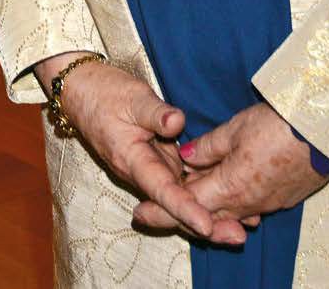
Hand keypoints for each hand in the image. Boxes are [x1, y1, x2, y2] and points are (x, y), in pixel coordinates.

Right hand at [34, 53, 246, 245]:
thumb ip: (155, 112)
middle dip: (206, 222)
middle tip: (239, 236)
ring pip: (182, 196)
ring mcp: (152, 166)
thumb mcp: (132, 97)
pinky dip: (202, 192)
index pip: (163, 190)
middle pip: (176, 203)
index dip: (185, 209)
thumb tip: (178, 122)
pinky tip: (228, 199)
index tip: (207, 225)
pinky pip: (182, 181)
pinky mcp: (159, 158)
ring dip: (209, 211)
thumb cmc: (107, 93)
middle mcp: (144, 171)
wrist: (85, 92)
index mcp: (133, 160)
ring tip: (244, 225)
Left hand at [133, 103, 327, 230]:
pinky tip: (228, 195)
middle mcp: (246, 203)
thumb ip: (208, 145)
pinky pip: (250, 207)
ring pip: (228, 212)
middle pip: (205, 214)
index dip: (162, 207)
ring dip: (208, 209)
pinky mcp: (284, 198)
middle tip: (152, 214)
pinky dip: (232, 204)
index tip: (140, 212)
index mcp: (229, 187)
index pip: (187, 203)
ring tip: (190, 202)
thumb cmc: (280, 124)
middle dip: (179, 214)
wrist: (327, 130)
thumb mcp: (237, 127)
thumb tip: (185, 156)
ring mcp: (267, 203)